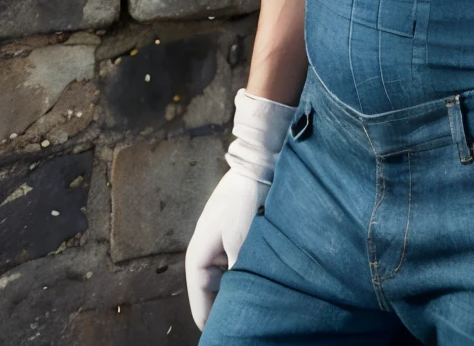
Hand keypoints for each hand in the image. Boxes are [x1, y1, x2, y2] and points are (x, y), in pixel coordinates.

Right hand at [185, 89, 297, 329]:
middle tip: (243, 326)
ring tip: (254, 310)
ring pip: (226, 278)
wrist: (260, 160)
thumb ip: (237, 276)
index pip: (200, 302)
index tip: (223, 337)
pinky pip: (236, 263)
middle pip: (212, 292)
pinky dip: (245, 274)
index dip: (211, 322)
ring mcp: (220, 240)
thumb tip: (238, 305)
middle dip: (226, 308)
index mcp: (198, 256)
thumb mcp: (242, 245)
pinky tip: (262, 283)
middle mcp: (205, 250)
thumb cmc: (247, 201)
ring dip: (238, 290)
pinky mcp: (236, 232)